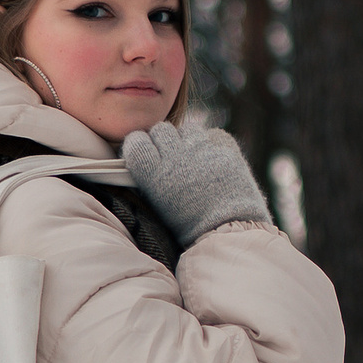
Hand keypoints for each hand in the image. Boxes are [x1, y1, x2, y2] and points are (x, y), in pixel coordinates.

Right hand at [121, 122, 273, 248]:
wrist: (227, 233)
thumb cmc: (189, 228)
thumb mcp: (159, 205)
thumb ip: (150, 179)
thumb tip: (146, 161)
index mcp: (152, 173)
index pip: (135, 141)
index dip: (140, 146)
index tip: (145, 153)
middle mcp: (174, 155)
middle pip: (161, 130)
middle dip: (164, 141)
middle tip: (171, 157)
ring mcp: (201, 149)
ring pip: (187, 129)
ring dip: (188, 140)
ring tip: (194, 159)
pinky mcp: (224, 149)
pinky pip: (213, 136)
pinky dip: (212, 145)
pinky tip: (214, 161)